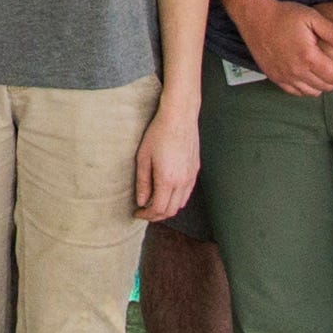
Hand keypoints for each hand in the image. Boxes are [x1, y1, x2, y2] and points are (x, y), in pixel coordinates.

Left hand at [130, 106, 200, 225]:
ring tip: (153, 202)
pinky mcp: (195, 170)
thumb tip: (141, 201)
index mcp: (167, 179)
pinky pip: (187, 193)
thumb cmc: (158, 133)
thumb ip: (142, 182)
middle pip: (170, 211)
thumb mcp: (143, 158)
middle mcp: (182, 181)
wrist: (179, 117)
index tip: (137, 213)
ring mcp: (191, 176)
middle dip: (156, 215)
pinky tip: (166, 192)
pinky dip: (176, 199)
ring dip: (167, 208)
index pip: (158, 209)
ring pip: (180, 204)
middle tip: (144, 211)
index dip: (146, 215)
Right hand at [234, 0, 332, 96]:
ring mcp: (284, 77)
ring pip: (312, 92)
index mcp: (308, 57)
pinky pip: (296, 92)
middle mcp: (296, 71)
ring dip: (321, 83)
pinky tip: (307, 73)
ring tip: (321, 68)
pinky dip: (306, 87)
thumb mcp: (312, 17)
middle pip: (326, 86)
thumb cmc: (283, 15)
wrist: (255, 16)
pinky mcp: (275, 77)